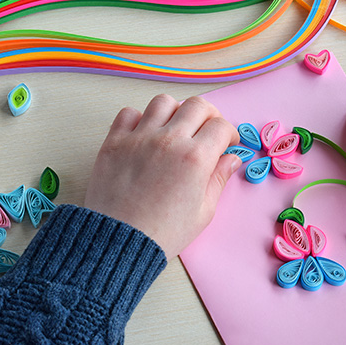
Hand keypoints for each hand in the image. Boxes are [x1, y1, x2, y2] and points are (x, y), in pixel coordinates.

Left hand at [84, 94, 240, 257]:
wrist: (119, 242)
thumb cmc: (163, 233)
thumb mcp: (203, 211)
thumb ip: (218, 179)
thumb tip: (231, 160)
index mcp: (195, 158)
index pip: (220, 126)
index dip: (229, 133)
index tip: (226, 143)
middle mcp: (169, 141)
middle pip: (197, 105)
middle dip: (209, 115)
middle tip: (207, 131)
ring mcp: (139, 138)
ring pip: (164, 102)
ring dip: (175, 112)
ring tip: (175, 129)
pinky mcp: (115, 142)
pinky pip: (129, 113)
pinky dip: (140, 118)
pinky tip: (146, 135)